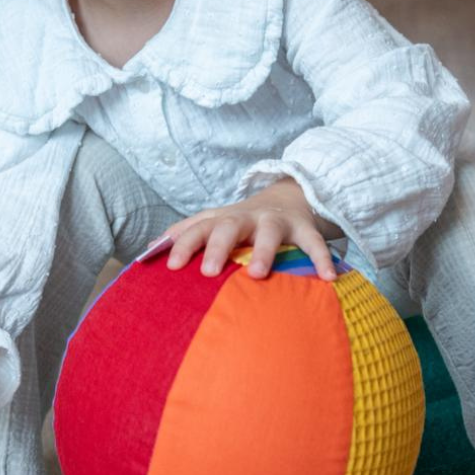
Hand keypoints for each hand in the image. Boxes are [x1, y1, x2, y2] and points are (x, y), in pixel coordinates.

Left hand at [160, 178, 338, 280]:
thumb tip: (147, 251)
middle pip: (228, 227)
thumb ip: (184, 234)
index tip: (172, 267)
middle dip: (218, 247)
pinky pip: (313, 243)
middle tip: (210, 272)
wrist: (285, 197)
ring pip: (268, 232)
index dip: (183, 245)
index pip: (197, 228)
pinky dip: (321, 258)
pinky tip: (328, 278)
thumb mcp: (213, 223)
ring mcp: (275, 222)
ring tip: (258, 274)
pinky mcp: (303, 228)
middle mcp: (246, 217)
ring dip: (263, 251)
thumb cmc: (240, 222)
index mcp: (221, 219)